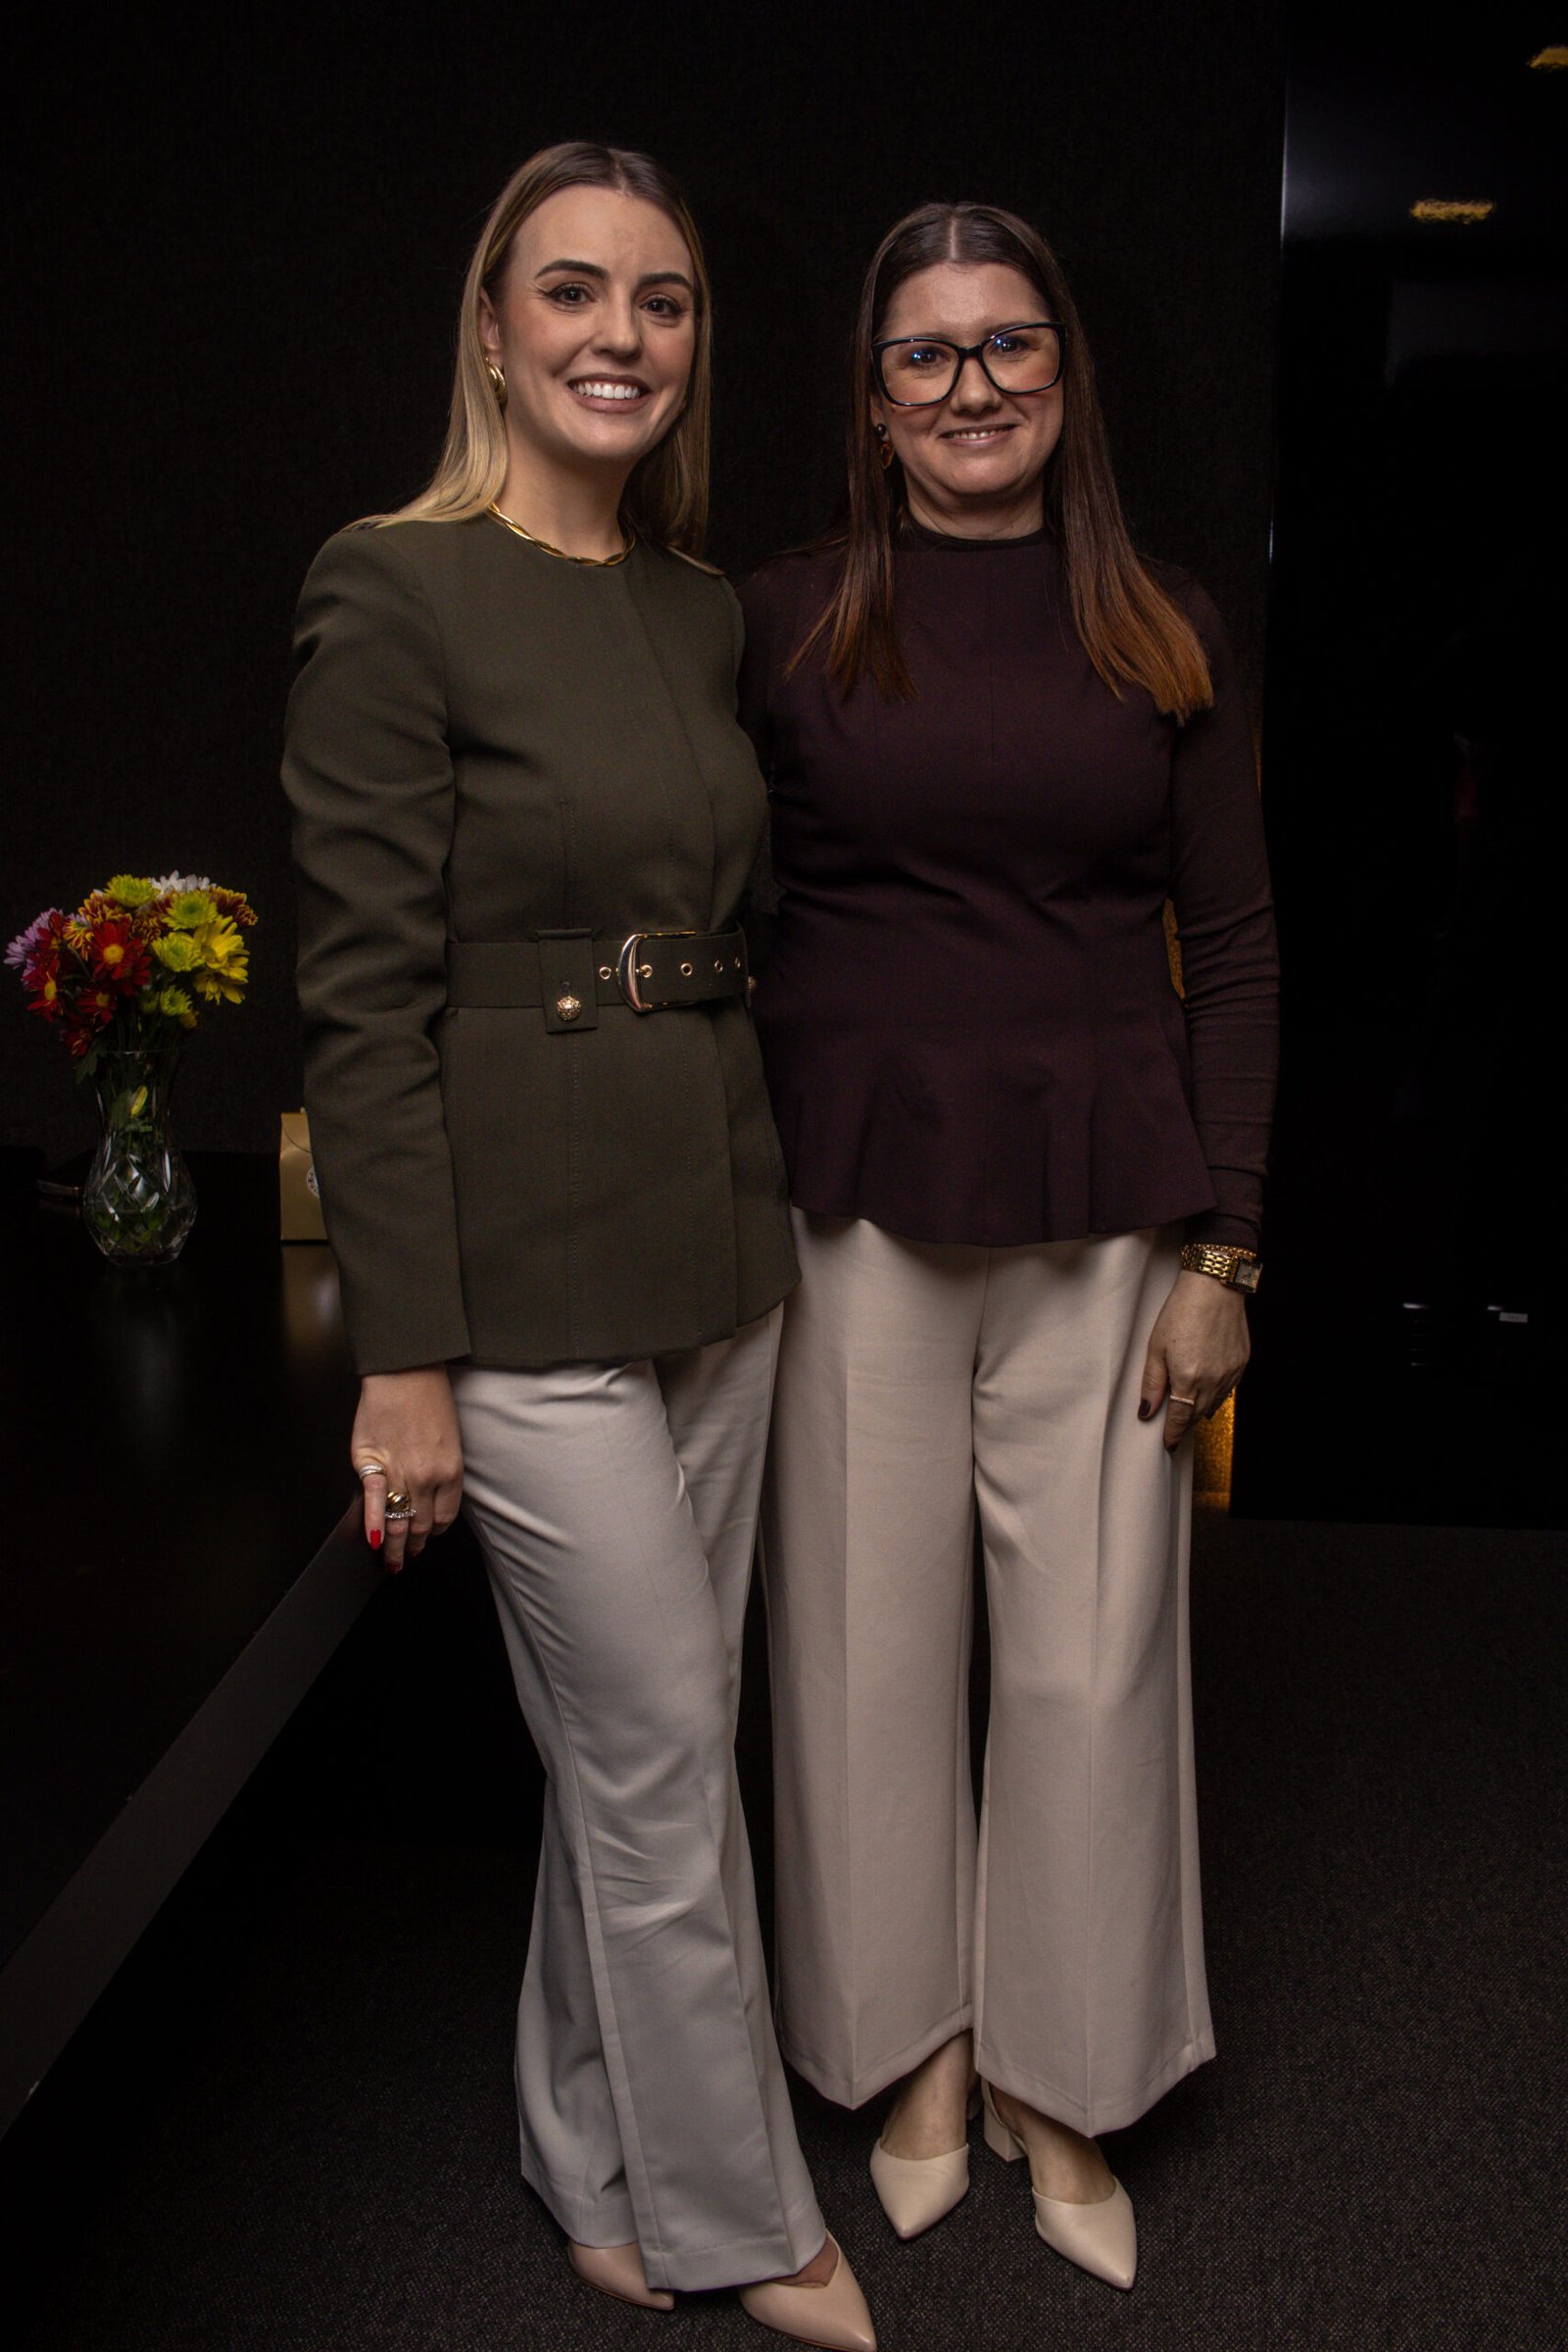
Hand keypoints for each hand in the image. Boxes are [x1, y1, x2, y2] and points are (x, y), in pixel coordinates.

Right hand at [351, 1366, 463, 1571]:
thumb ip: (442, 1473)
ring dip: (395, 1546)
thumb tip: (431, 1497)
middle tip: (409, 1557)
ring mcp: (398, 1473)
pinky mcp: (371, 1463)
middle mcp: (426, 1478)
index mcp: (451, 1472)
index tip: (429, 1535)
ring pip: (397, 1521)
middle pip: (420, 1526)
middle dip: (415, 1546)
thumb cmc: (429, 1398)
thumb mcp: (451, 1440)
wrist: (404, 1372)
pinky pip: (372, 1502)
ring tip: (391, 1560)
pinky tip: (373, 1540)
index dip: (435, 1531)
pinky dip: (373, 1524)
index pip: (444, 1517)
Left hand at [1139, 1271, 1249, 1453]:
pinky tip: (1207, 1389)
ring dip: (1200, 1409)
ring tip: (1188, 1409)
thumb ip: (1152, 1383)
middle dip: (1185, 1423)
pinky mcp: (1242, 1363)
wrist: (1214, 1287)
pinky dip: (1216, 1394)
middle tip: (1174, 1428)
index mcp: (1189, 1379)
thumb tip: (1146, 1412)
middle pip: (1197, 1414)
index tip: (1167, 1445)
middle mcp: (1213, 1381)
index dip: (1173, 1434)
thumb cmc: (1180, 1312)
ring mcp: (1231, 1373)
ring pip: (1215, 1404)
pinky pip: (1228, 1389)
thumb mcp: (1156, 1347)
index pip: (1180, 1419)